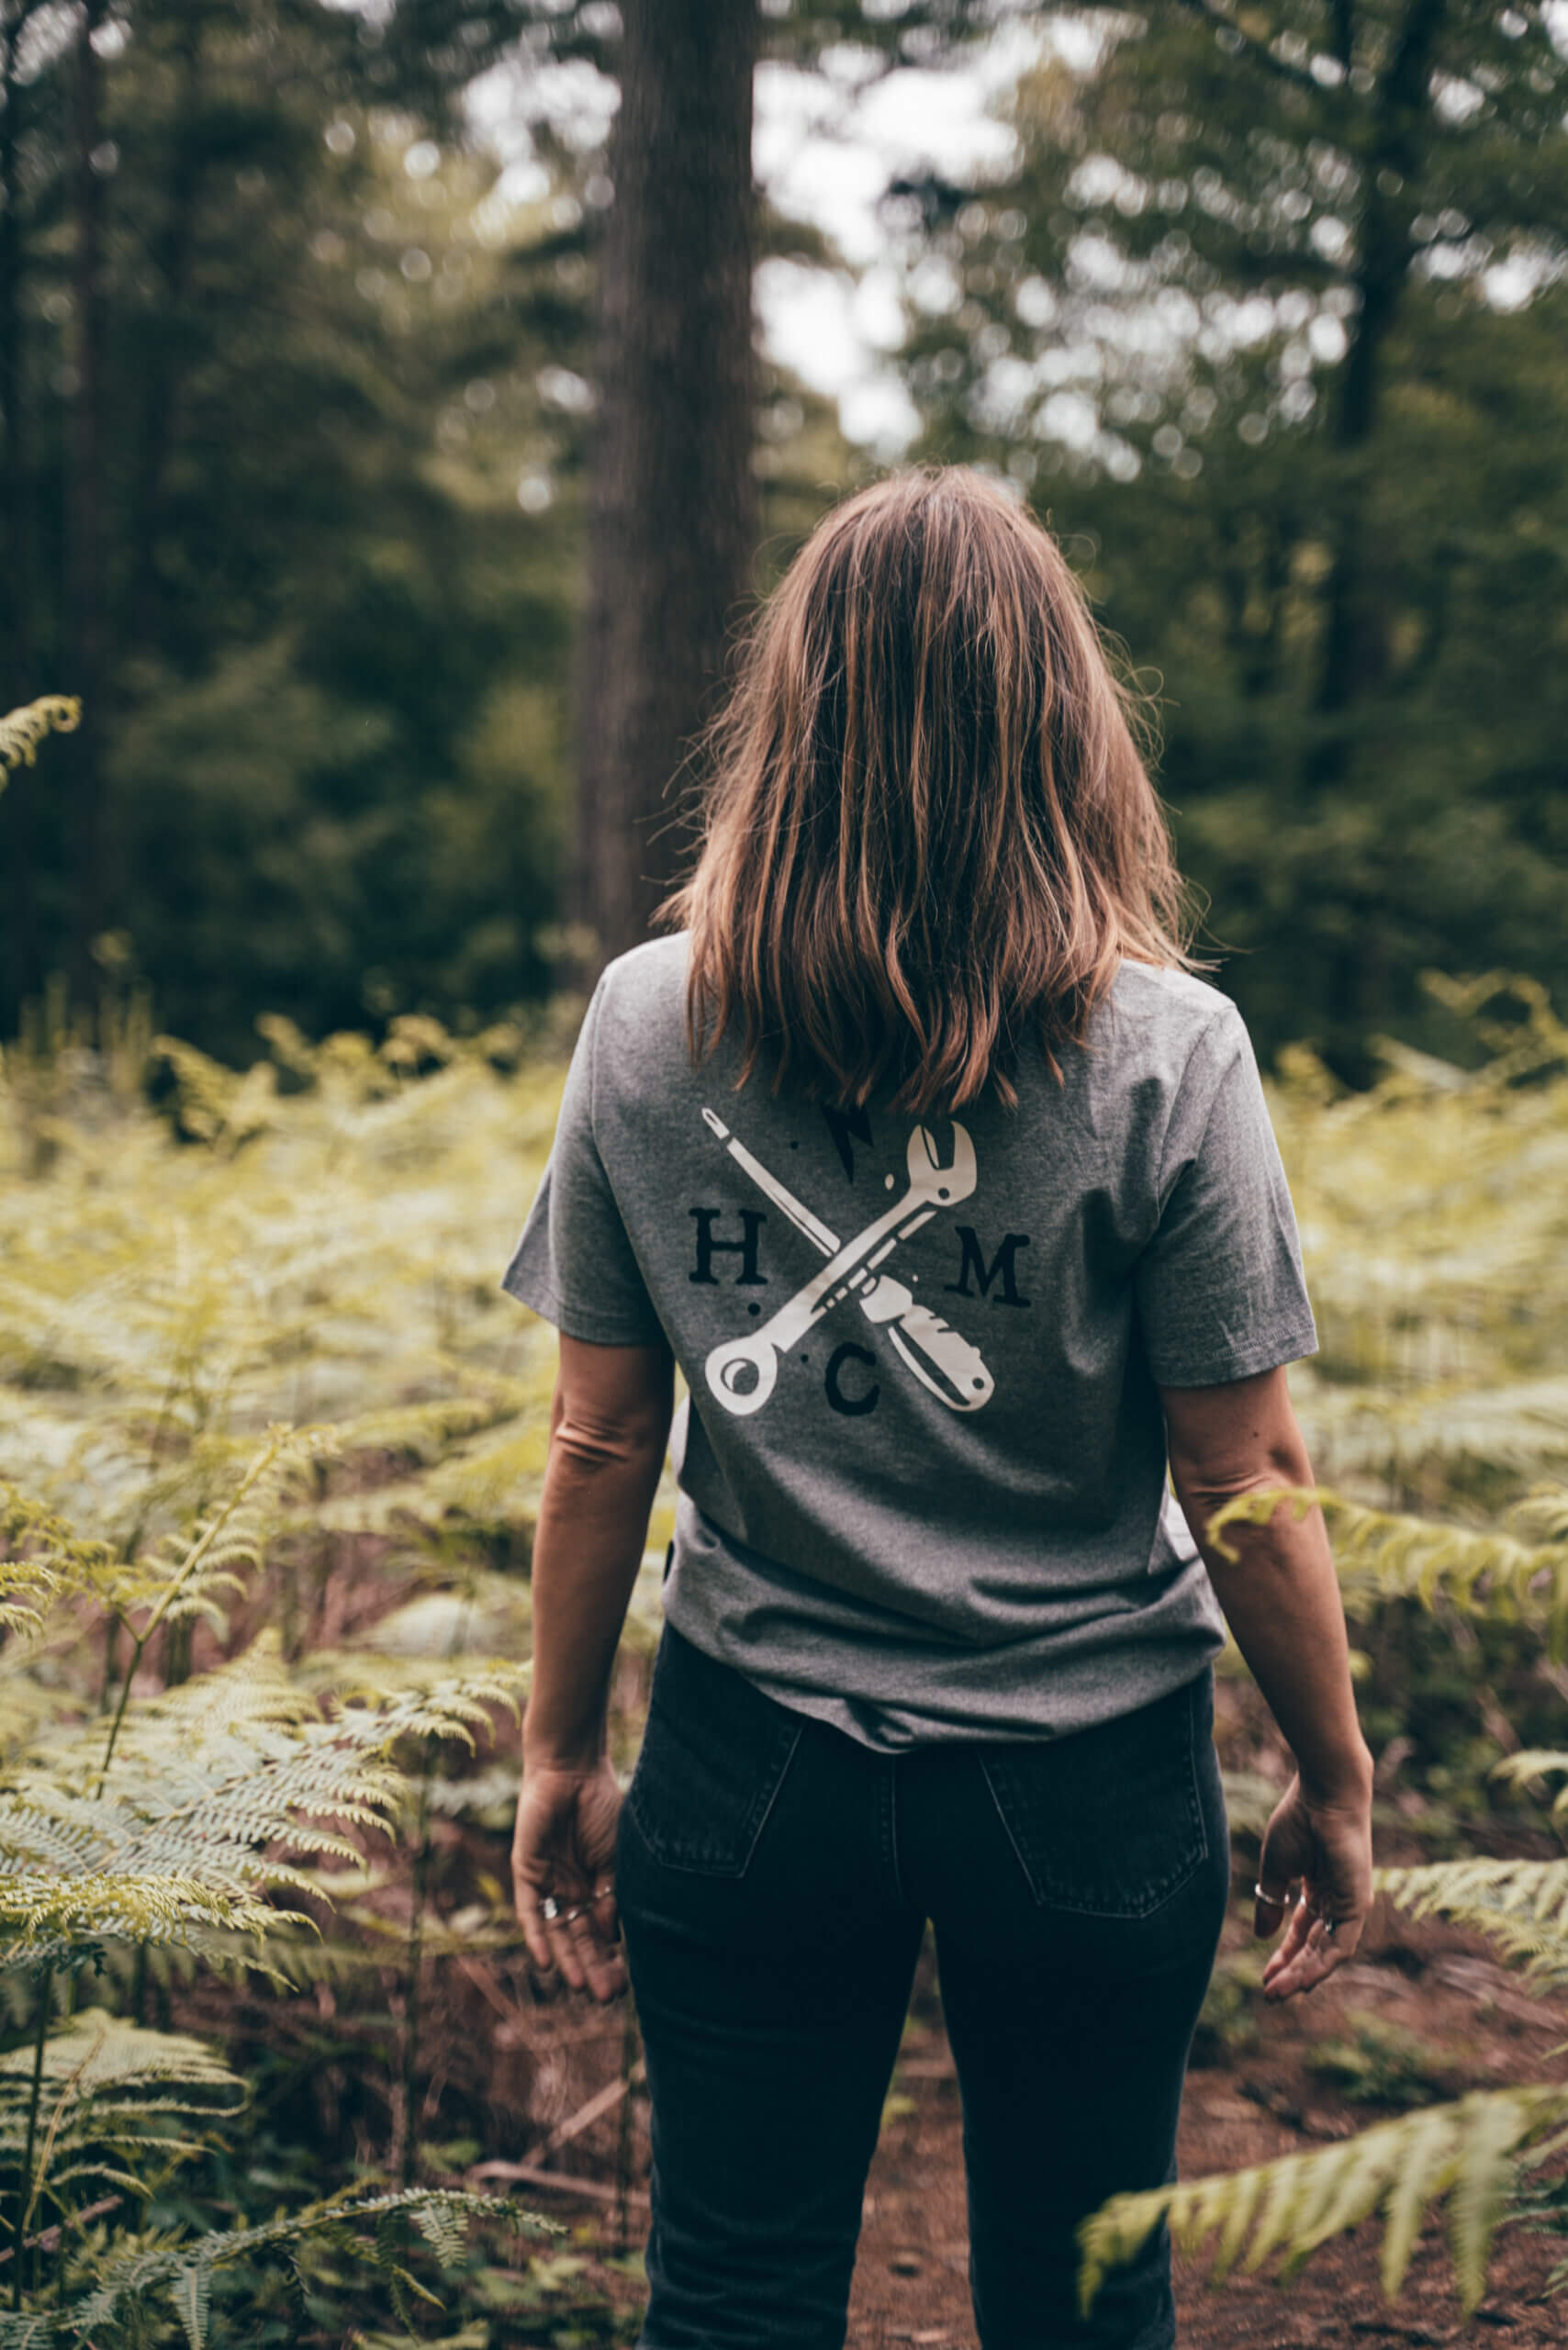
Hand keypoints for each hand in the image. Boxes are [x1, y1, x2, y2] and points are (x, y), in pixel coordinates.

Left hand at [511, 1755, 625, 2001]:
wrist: (574, 1770)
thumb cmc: (601, 1805)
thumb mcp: (616, 1858)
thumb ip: (611, 1897)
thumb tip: (611, 1940)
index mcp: (594, 1885)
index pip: (601, 1932)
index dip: (610, 1959)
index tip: (625, 1985)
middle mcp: (569, 1888)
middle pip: (579, 1938)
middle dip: (593, 1967)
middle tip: (608, 1997)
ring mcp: (547, 1882)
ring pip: (555, 1932)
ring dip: (568, 1960)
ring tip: (582, 1987)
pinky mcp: (525, 1871)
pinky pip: (528, 1912)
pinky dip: (536, 1938)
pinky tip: (547, 1963)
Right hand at [1253, 1771, 1373, 2001]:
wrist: (1323, 1794)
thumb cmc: (1298, 1821)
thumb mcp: (1275, 1868)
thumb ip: (1271, 1902)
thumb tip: (1263, 1935)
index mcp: (1318, 1888)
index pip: (1302, 1931)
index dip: (1283, 1954)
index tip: (1265, 1976)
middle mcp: (1337, 1900)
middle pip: (1313, 1946)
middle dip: (1291, 1971)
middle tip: (1269, 1995)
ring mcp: (1350, 1904)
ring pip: (1327, 1952)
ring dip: (1303, 1975)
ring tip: (1278, 1993)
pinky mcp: (1358, 1905)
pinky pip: (1341, 1945)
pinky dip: (1322, 1965)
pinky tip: (1303, 1980)